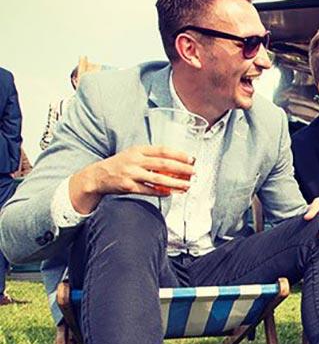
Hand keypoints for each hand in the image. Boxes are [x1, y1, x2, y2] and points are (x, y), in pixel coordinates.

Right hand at [69, 145, 195, 213]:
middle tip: (194, 172)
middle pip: (163, 164)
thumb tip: (176, 162)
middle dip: (181, 168)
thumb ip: (151, 157)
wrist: (98, 176)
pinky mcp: (128, 186)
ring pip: (158, 179)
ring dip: (175, 183)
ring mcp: (131, 173)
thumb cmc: (120, 165)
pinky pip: (148, 190)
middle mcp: (134, 160)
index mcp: (138, 150)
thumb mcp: (134, 155)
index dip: (178, 154)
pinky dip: (161, 192)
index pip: (162, 150)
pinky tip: (170, 193)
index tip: (191, 159)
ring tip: (187, 185)